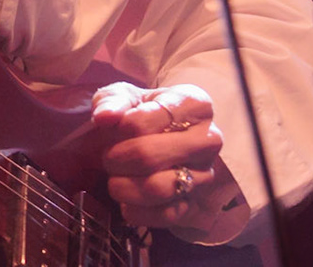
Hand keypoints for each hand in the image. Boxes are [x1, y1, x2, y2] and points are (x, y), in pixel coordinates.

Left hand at [90, 82, 241, 238]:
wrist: (162, 142)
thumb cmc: (143, 113)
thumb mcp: (126, 97)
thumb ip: (113, 101)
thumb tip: (105, 117)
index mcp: (194, 104)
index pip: (146, 120)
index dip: (120, 127)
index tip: (112, 128)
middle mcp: (208, 140)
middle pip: (149, 156)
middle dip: (116, 158)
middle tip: (108, 156)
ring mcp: (206, 176)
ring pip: (157, 189)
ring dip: (123, 186)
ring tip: (115, 176)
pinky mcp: (197, 208)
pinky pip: (162, 216)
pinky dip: (134, 209)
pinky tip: (126, 198)